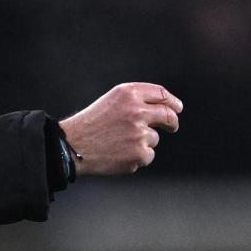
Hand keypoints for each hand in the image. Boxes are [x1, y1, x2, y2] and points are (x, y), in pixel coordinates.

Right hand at [59, 83, 181, 175]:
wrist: (73, 145)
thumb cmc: (91, 123)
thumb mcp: (111, 101)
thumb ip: (135, 101)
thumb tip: (164, 108)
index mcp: (128, 94)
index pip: (161, 94)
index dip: (172, 101)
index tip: (176, 108)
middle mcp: (137, 111)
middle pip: (168, 115)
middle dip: (172, 121)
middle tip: (172, 126)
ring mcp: (139, 133)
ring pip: (154, 138)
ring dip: (143, 141)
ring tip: (119, 143)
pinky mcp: (140, 153)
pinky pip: (148, 155)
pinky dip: (137, 156)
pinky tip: (119, 154)